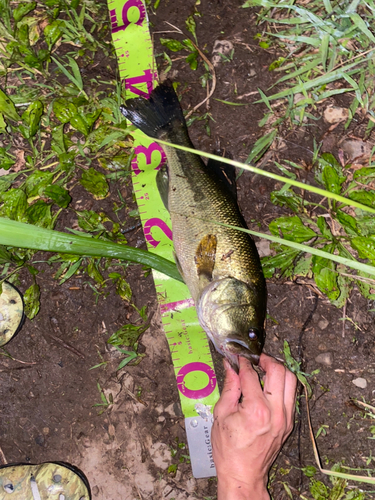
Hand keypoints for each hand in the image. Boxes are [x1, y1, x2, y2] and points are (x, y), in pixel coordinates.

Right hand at [212, 354, 296, 499]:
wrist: (243, 474)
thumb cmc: (228, 449)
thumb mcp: (221, 414)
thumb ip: (229, 387)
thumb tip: (230, 366)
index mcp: (256, 410)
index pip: (252, 374)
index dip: (243, 362)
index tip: (238, 357)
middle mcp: (276, 412)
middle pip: (279, 371)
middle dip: (266, 360)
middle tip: (255, 359)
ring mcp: (286, 418)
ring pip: (291, 381)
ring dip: (278, 370)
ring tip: (264, 368)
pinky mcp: (289, 423)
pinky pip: (291, 395)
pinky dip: (282, 384)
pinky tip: (270, 385)